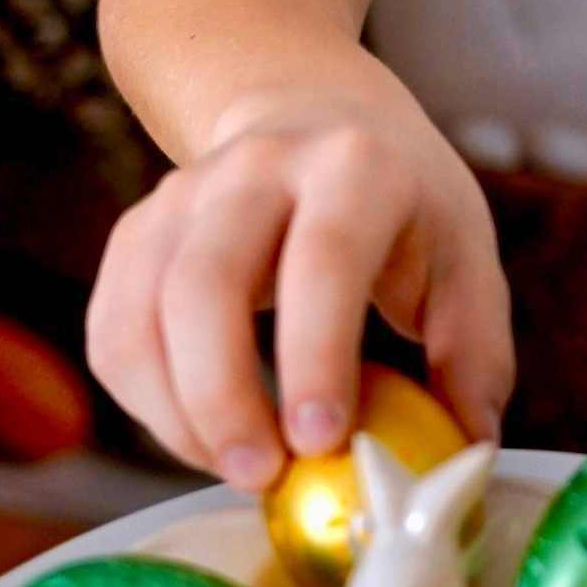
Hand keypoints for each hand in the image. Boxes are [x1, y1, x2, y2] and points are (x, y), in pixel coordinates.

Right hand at [85, 89, 515, 486]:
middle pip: (204, 282)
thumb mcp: (465, 253)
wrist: (314, 111)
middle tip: (260, 476)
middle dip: (222, 396)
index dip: (315, 354)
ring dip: (174, 411)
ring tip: (235, 467)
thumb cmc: (400, 202)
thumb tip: (466, 451)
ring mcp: (184, 194)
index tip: (319, 441)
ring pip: (141, 311)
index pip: (323, 259)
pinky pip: (112, 327)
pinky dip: (143, 398)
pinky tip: (197, 433)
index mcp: (355, 167)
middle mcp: (257, 167)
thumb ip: (473, 353)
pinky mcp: (137, 232)